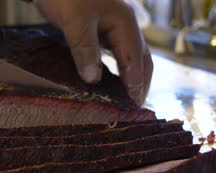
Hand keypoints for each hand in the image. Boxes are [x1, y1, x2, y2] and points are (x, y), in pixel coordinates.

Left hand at [35, 0, 152, 105]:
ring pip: (131, 56)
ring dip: (132, 77)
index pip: (135, 60)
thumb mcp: (75, 21)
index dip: (135, 84)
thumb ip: (85, 49)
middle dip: (141, 83)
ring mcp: (116, 25)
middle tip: (135, 108)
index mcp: (124, 23)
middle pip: (141, 59)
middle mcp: (125, 25)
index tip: (133, 107)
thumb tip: (93, 80)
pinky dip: (119, 68)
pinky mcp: (103, 27)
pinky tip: (110, 79)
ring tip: (127, 98)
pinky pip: (118, 52)